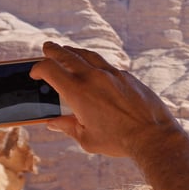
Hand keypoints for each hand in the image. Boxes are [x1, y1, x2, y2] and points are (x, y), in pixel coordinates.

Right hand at [29, 42, 174, 157]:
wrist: (153, 136)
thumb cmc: (119, 141)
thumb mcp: (87, 139)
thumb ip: (68, 127)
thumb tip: (53, 122)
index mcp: (77, 91)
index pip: (49, 69)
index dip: (38, 69)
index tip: (35, 73)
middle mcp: (93, 77)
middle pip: (67, 55)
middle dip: (53, 51)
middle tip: (47, 48)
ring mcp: (112, 74)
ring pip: (88, 55)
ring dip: (74, 52)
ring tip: (68, 51)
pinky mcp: (128, 76)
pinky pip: (107, 65)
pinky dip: (95, 63)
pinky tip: (95, 68)